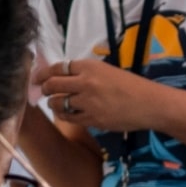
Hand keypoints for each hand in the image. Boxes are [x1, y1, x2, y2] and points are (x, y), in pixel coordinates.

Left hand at [41, 57, 166, 134]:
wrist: (149, 104)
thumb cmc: (132, 85)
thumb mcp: (107, 71)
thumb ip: (86, 73)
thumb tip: (64, 77)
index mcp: (90, 67)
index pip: (58, 67)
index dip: (43, 73)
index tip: (36, 78)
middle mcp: (85, 82)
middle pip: (53, 85)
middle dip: (44, 88)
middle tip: (43, 91)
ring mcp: (87, 102)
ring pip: (58, 103)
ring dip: (53, 103)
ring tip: (55, 104)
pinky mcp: (92, 119)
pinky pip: (69, 118)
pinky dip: (64, 115)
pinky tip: (67, 114)